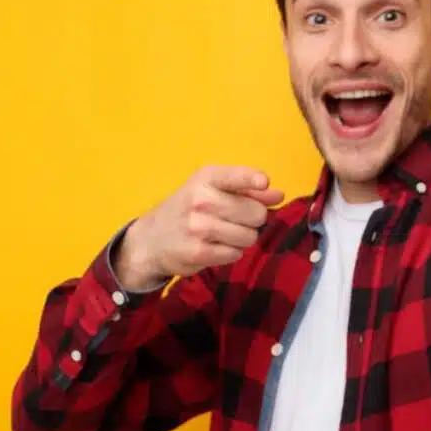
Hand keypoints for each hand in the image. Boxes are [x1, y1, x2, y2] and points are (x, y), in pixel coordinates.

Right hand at [114, 165, 284, 291]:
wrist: (151, 239)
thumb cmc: (189, 209)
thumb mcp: (212, 190)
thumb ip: (248, 191)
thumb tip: (278, 195)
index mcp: (206, 178)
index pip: (237, 176)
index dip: (254, 180)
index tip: (263, 183)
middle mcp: (201, 199)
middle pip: (256, 214)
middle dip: (252, 220)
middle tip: (235, 220)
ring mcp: (198, 227)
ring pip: (249, 236)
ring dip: (242, 238)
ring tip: (223, 234)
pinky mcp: (198, 252)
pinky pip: (236, 254)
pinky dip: (231, 253)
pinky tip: (215, 247)